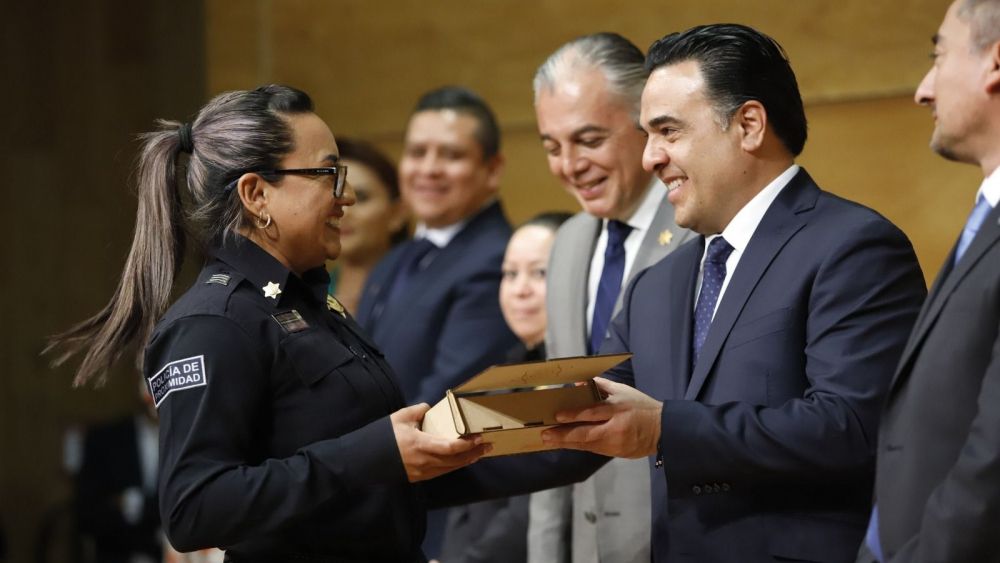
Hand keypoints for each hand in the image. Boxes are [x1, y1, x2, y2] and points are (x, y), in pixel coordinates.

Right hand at [391, 403, 491, 481]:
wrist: (367, 460)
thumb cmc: (383, 437)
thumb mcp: (400, 418)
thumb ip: (417, 410)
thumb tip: (429, 407)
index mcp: (420, 444)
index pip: (450, 447)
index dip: (467, 444)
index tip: (479, 437)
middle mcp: (424, 461)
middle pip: (456, 460)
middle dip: (474, 453)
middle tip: (488, 445)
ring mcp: (422, 471)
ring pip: (450, 468)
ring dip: (467, 460)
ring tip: (479, 453)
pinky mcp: (419, 477)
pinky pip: (441, 471)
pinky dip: (454, 465)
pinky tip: (461, 460)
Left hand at [541, 377, 661, 458]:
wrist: (663, 430)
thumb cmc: (641, 406)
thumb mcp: (623, 391)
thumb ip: (601, 386)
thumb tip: (579, 383)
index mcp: (618, 409)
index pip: (593, 413)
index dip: (574, 415)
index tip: (557, 416)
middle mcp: (615, 428)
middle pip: (586, 434)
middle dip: (564, 436)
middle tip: (545, 434)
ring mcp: (615, 443)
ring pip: (587, 445)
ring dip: (567, 443)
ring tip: (550, 441)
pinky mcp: (616, 453)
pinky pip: (593, 450)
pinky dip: (579, 446)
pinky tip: (566, 444)